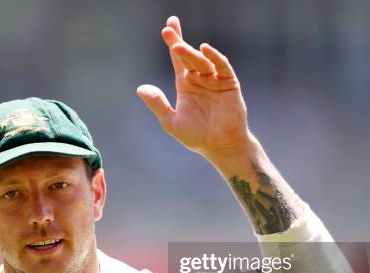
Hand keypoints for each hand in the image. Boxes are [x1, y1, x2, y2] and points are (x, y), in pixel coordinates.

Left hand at [137, 16, 250, 158]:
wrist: (220, 146)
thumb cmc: (196, 136)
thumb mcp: (171, 122)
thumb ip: (157, 105)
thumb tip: (140, 88)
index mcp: (186, 84)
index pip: (177, 59)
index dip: (173, 42)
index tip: (167, 28)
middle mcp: (200, 78)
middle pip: (188, 55)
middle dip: (178, 42)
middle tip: (168, 30)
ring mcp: (215, 80)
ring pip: (202, 61)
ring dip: (190, 53)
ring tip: (178, 47)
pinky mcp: (229, 83)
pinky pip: (222, 66)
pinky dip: (215, 57)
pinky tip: (205, 50)